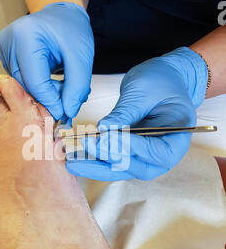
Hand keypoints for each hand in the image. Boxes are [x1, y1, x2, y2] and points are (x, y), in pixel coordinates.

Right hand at [0, 2, 93, 119]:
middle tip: (68, 99)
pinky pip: (21, 82)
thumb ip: (77, 87)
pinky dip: (38, 87)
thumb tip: (67, 111)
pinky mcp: (6, 57)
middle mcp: (10, 41)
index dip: (51, 102)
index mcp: (26, 35)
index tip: (64, 112)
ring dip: (44, 94)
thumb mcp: (81, 57)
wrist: (61, 13)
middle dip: (48, 98)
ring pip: (22, 87)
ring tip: (63, 86)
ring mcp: (5, 49)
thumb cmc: (70, 26)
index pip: (35, 82)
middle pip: (26, 86)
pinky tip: (51, 81)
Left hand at [67, 47, 207, 180]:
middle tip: (85, 148)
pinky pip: (113, 161)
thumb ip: (126, 112)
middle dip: (108, 158)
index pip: (155, 152)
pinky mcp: (131, 154)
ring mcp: (147, 157)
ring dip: (96, 166)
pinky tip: (77, 158)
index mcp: (177, 138)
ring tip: (72, 161)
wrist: (163, 80)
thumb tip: (104, 129)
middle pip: (136, 167)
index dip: (131, 147)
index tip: (107, 137)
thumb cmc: (160, 81)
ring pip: (121, 169)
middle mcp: (164, 154)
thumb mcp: (143, 91)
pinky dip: (95, 160)